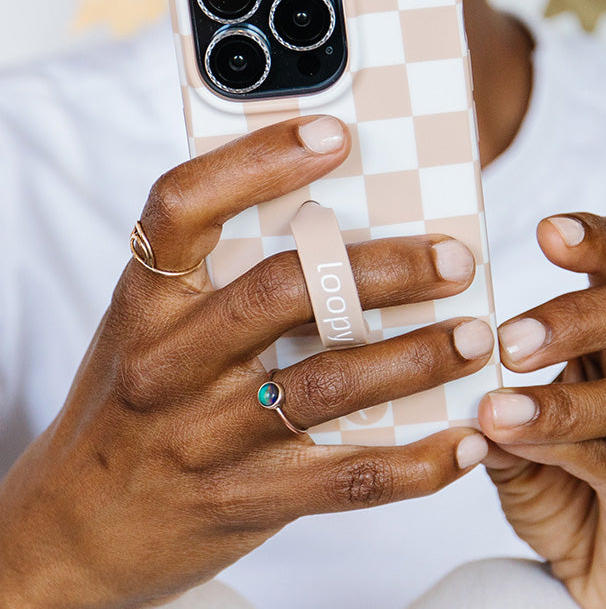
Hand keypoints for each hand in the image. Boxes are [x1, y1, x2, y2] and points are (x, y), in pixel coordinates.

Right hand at [0, 116, 492, 608]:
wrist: (74, 529)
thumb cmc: (131, 405)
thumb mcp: (148, 328)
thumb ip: (216, 279)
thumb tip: (335, 218)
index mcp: (144, 299)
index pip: (184, 206)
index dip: (257, 161)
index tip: (333, 133)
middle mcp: (169, 362)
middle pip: (282, 291)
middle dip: (382, 268)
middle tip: (454, 258)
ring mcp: (206, 436)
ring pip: (328, 382)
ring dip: (417, 357)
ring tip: (476, 336)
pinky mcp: (245, 500)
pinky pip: (348, 478)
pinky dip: (420, 460)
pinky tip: (467, 438)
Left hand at [477, 213, 605, 608]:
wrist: (601, 570)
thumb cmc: (559, 473)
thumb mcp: (512, 417)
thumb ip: (488, 383)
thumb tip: (441, 348)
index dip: (600, 238)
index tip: (547, 231)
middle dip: (578, 313)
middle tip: (509, 340)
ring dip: (559, 397)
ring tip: (495, 404)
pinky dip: (563, 446)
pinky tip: (513, 439)